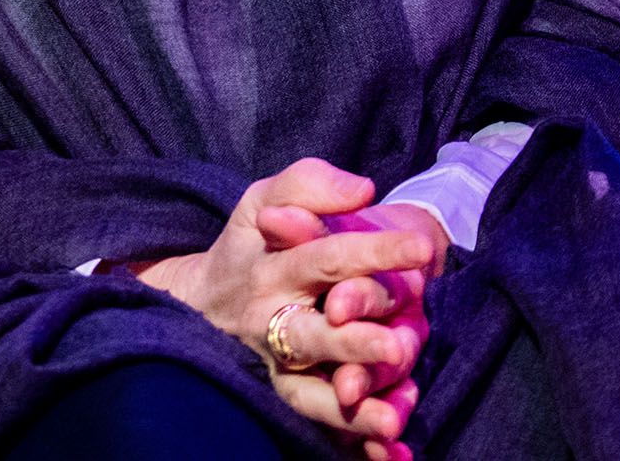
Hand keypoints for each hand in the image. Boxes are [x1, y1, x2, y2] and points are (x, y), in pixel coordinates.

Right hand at [132, 162, 432, 460]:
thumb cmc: (251, 244)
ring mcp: (277, 369)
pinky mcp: (288, 398)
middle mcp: (272, 324)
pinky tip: (390, 451)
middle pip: (313, 336)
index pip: (327, 258)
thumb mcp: (265, 199)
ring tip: (391, 421)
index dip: (373, 253)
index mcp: (271, 270)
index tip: (421, 249)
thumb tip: (363, 190)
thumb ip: (309, 185)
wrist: (197, 302)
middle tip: (397, 347)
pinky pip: (316, 428)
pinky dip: (351, 445)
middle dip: (354, 344)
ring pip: (308, 395)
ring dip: (349, 411)